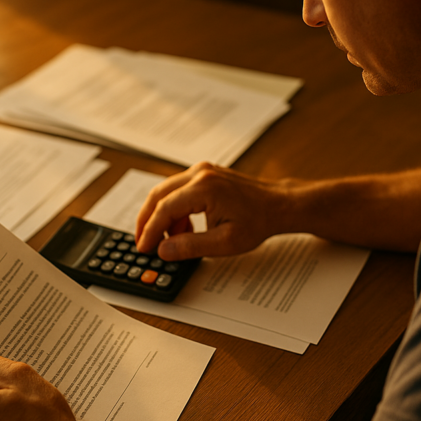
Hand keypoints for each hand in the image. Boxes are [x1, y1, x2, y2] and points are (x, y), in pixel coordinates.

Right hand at [135, 162, 292, 260]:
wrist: (278, 205)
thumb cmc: (258, 221)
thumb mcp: (225, 243)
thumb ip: (191, 246)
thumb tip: (163, 250)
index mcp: (204, 187)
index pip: (164, 208)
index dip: (150, 231)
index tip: (143, 248)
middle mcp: (199, 173)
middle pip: (158, 195)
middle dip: (147, 221)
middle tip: (142, 243)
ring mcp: (201, 171)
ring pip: (165, 192)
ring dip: (161, 217)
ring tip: (170, 241)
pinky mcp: (203, 175)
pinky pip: (178, 190)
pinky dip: (174, 210)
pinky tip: (184, 229)